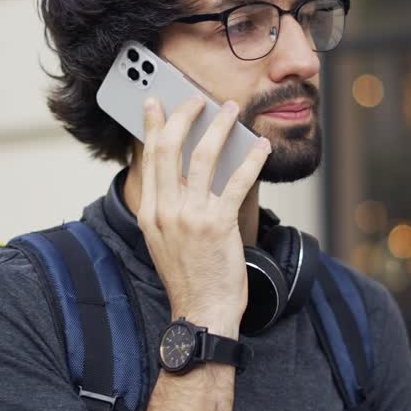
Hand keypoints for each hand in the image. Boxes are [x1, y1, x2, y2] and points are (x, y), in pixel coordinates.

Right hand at [138, 96, 271, 338]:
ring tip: (231, 111)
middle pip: (170, 148)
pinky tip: (261, 147)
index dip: (153, 126)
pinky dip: (251, 160)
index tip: (155, 103)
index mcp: (151, 212)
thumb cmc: (189, 277)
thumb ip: (169, 206)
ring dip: (219, 128)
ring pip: (202, 157)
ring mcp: (191, 217)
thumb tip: (183, 172)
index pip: (149, 158)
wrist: (202, 311)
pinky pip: (237, 182)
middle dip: (184, 115)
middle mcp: (166, 210)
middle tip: (197, 98)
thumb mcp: (164, 239)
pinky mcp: (218, 225)